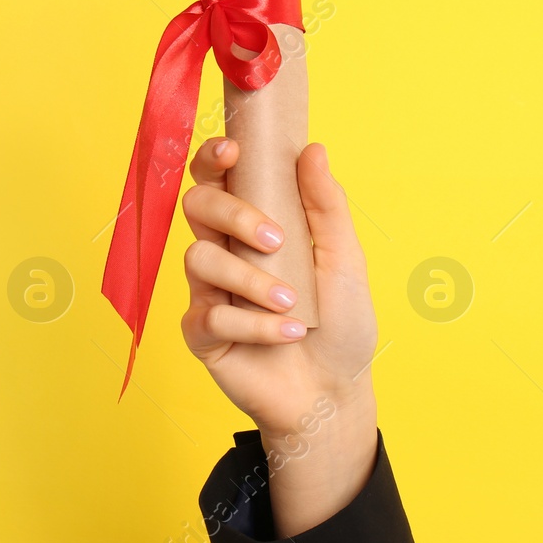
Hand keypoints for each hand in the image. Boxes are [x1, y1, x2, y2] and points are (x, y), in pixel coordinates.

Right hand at [180, 139, 378, 535]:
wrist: (334, 393)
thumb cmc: (341, 323)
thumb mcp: (345, 259)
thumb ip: (327, 205)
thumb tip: (313, 149)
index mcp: (254, 224)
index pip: (219, 178)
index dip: (213, 157)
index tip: (232, 151)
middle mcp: (225, 250)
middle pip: (197, 206)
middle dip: (234, 215)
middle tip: (276, 241)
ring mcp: (210, 291)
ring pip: (199, 258)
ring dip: (250, 280)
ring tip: (292, 304)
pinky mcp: (202, 333)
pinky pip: (210, 314)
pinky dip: (255, 324)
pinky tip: (287, 333)